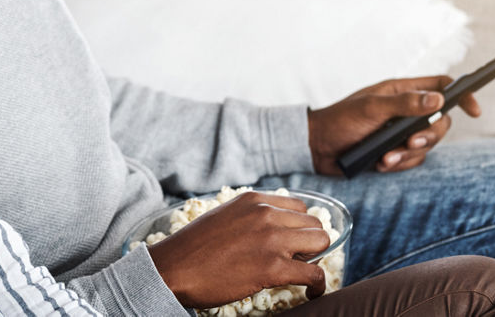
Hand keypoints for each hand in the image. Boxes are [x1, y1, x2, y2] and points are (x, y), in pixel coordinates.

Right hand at [147, 191, 328, 307]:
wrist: (174, 268)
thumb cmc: (193, 247)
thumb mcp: (224, 217)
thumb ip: (249, 217)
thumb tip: (268, 228)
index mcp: (254, 201)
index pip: (299, 208)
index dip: (300, 228)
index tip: (295, 242)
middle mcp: (266, 215)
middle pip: (314, 224)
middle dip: (310, 243)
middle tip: (298, 260)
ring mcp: (271, 240)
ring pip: (321, 242)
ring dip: (316, 260)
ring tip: (303, 274)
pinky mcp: (273, 268)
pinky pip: (314, 273)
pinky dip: (317, 285)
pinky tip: (312, 293)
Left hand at [307, 76, 481, 175]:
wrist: (317, 148)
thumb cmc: (339, 120)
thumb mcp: (371, 108)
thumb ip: (404, 104)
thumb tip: (438, 99)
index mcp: (401, 91)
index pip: (441, 86)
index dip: (462, 95)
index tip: (475, 110)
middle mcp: (406, 111)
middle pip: (441, 121)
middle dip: (429, 136)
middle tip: (410, 143)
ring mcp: (401, 132)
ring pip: (427, 144)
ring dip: (408, 154)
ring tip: (385, 158)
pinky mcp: (395, 152)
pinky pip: (412, 161)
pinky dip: (399, 164)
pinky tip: (380, 164)